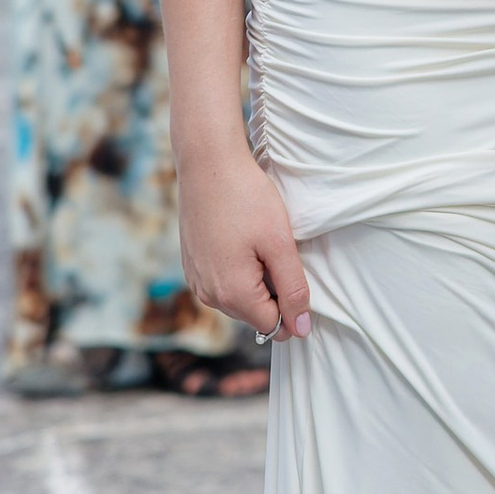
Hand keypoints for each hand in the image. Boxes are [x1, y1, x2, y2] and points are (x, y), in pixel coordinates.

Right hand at [179, 144, 309, 342]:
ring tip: (258, 242)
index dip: (293, 306)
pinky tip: (242, 240)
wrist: (207, 163)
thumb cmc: (246, 198)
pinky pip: (223, 283)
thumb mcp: (279, 243)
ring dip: (257, 281)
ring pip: (240, 300)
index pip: (273, 326)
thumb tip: (302, 330)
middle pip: (255, 315)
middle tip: (277, 250)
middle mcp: (208, 295)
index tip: (295, 270)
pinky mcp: (192, 266)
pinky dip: (239, 270)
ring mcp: (196, 281)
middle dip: (274, 292)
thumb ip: (293, 290)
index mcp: (232, 294)